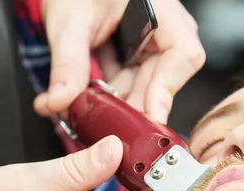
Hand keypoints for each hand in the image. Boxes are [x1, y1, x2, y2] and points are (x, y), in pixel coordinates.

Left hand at [34, 0, 205, 123]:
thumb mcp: (70, 21)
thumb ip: (68, 63)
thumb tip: (61, 101)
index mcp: (162, 11)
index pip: (182, 56)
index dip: (167, 88)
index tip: (152, 115)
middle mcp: (165, 30)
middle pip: (161, 79)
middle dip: (131, 104)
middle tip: (107, 126)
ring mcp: (153, 44)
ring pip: (143, 86)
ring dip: (115, 101)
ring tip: (85, 110)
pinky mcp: (139, 55)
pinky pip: (130, 82)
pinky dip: (110, 92)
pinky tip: (87, 98)